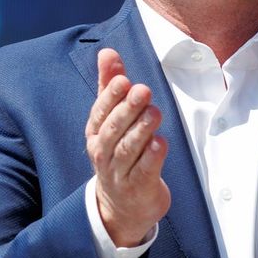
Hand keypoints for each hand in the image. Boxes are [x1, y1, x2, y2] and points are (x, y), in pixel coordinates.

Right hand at [85, 48, 169, 246]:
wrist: (121, 205)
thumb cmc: (118, 152)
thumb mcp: (112, 119)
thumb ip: (110, 85)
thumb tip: (107, 51)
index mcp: (96, 133)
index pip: (100, 113)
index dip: (111, 96)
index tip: (123, 79)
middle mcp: (104, 152)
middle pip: (114, 130)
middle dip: (127, 109)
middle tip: (143, 90)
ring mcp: (120, 172)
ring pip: (128, 149)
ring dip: (141, 130)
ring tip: (155, 112)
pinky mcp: (139, 186)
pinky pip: (144, 170)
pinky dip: (152, 157)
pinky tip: (161, 143)